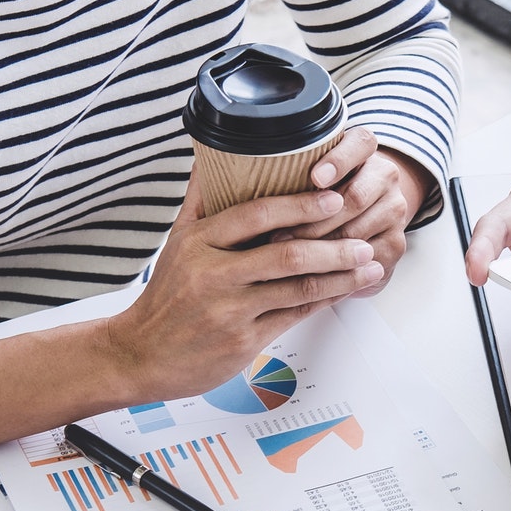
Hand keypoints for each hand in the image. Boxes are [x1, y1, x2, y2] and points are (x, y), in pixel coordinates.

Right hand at [104, 183, 383, 398]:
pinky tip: (344, 290)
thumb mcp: (177, 242)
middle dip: (332, 246)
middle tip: (362, 238)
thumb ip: (201, 200)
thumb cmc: (166, 298)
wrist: (142, 354)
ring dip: (339, 276)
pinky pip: (294, 316)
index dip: (299, 205)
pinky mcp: (242, 340)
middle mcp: (213, 274)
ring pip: (297, 288)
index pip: (256, 215)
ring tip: (368, 264)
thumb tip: (214, 155)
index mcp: (198, 242)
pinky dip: (324, 301)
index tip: (332, 198)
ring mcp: (230, 310)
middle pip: (286, 255)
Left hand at [269, 126, 431, 296]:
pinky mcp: (395, 244)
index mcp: (365, 150)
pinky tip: (310, 276)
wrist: (368, 213)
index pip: (361, 144)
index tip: (316, 178)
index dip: (339, 161)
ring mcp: (394, 212)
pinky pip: (364, 261)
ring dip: (319, 249)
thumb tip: (252, 175)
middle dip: (313, 220)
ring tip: (285, 258)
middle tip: (279, 235)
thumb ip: (296, 167)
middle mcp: (385, 176)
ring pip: (356, 233)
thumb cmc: (327, 191)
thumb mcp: (312, 170)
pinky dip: (334, 271)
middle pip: (354, 198)